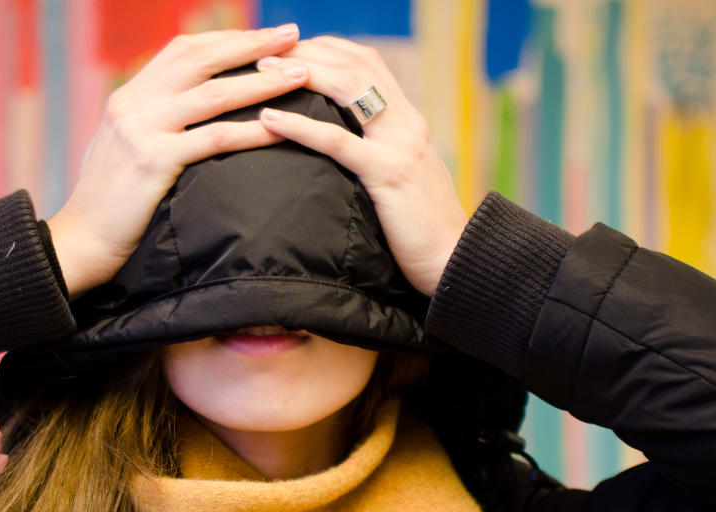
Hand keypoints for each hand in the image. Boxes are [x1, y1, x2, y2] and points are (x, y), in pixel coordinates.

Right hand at [47, 25, 309, 298]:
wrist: (82, 240)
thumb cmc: (112, 203)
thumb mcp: (127, 149)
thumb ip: (155, 123)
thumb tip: (194, 111)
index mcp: (130, 96)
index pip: (184, 51)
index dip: (227, 39)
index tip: (266, 36)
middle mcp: (134, 103)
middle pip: (203, 60)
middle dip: (252, 45)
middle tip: (292, 35)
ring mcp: (142, 129)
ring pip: (214, 94)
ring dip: (263, 81)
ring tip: (301, 74)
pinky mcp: (154, 161)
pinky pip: (213, 138)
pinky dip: (251, 130)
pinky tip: (279, 127)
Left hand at [257, 36, 467, 296]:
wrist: (453, 260)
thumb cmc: (420, 227)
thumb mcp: (400, 177)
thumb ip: (378, 152)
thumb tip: (341, 142)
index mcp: (409, 119)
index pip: (368, 63)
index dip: (328, 48)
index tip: (290, 49)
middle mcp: (407, 122)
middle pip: (355, 65)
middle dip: (308, 51)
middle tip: (266, 51)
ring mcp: (400, 145)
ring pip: (349, 89)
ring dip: (301, 73)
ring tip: (262, 72)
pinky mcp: (388, 174)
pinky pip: (337, 142)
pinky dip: (300, 126)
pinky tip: (269, 119)